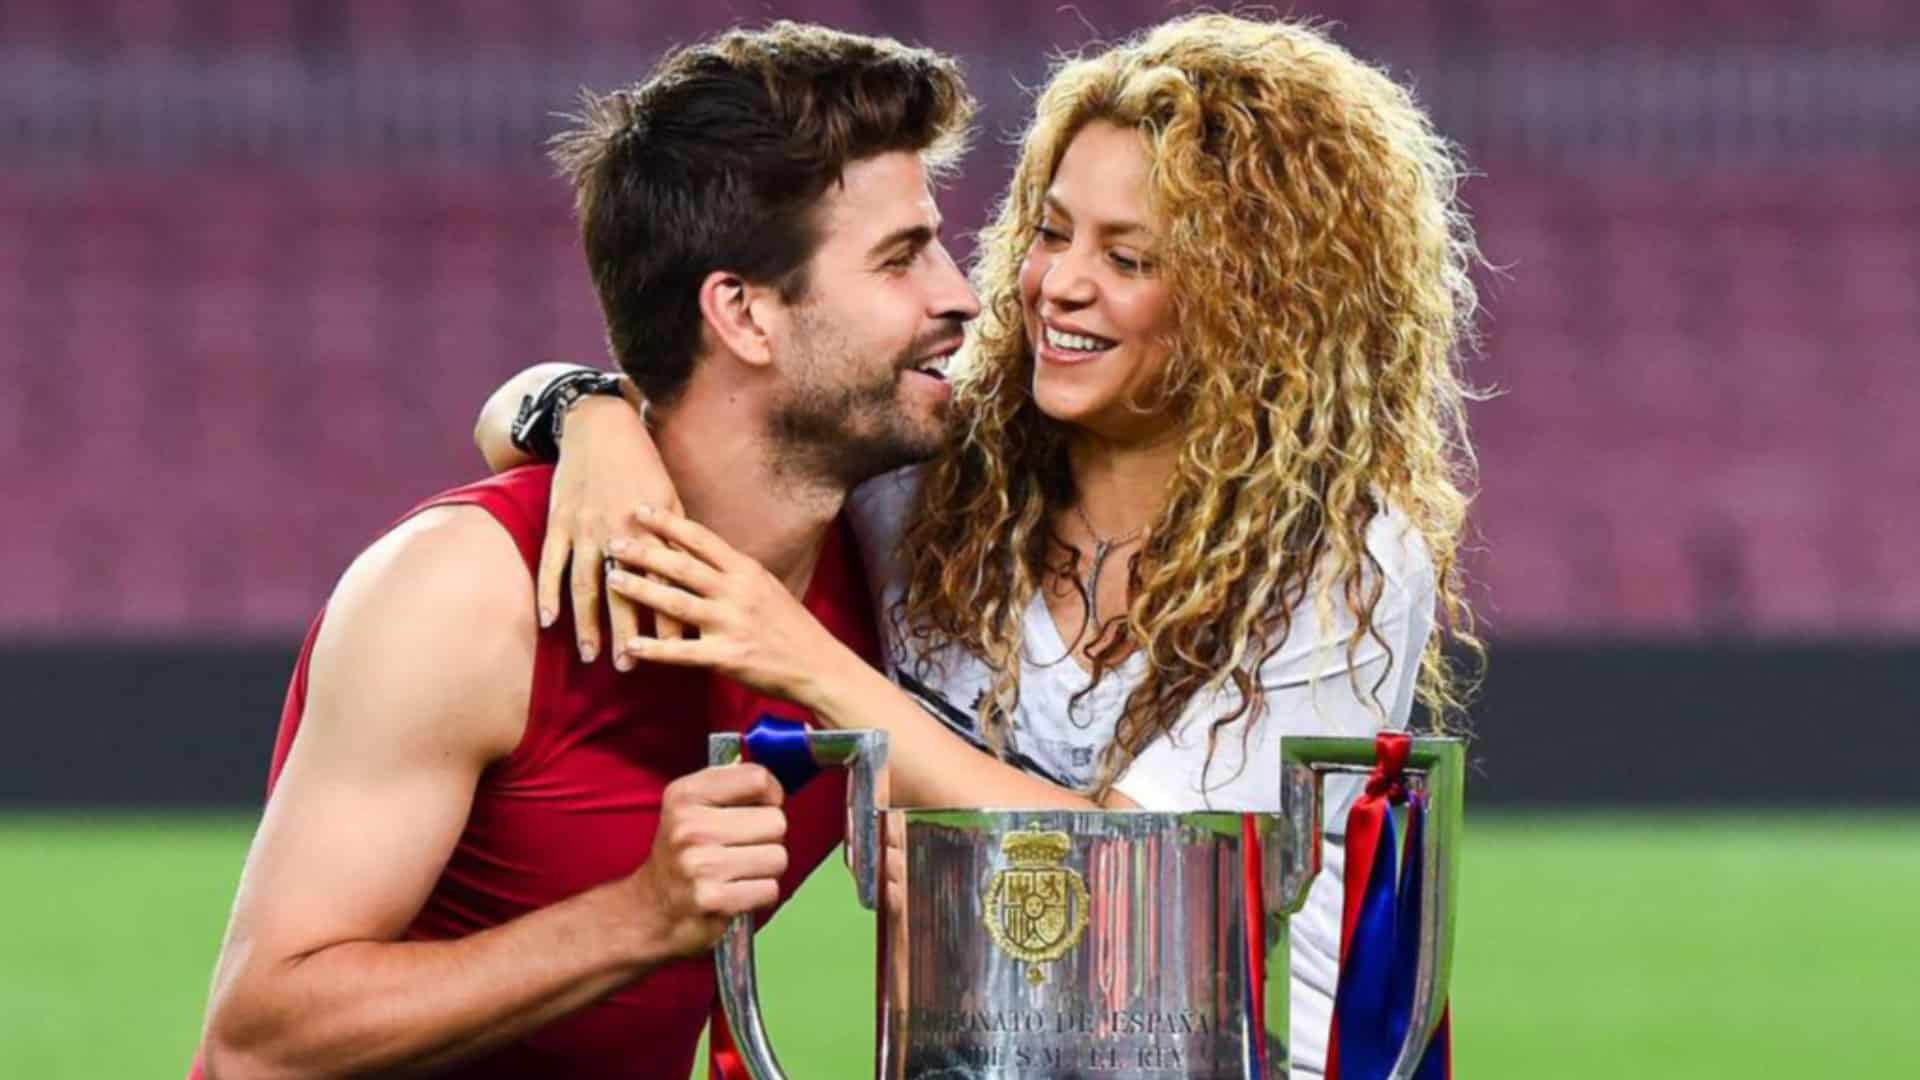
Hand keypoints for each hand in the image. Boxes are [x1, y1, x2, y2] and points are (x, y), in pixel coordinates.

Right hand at [536, 394, 685, 666]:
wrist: (600, 427)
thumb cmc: (642, 465)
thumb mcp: (669, 497)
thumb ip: (678, 537)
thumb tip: (693, 575)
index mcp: (650, 529)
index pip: (664, 584)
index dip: (669, 616)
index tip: (678, 651)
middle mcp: (617, 533)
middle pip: (623, 592)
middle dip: (626, 632)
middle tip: (629, 668)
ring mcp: (583, 529)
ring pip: (585, 584)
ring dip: (587, 623)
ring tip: (590, 655)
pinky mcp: (558, 523)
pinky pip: (551, 564)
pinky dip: (547, 592)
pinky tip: (548, 621)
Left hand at [603, 508, 857, 707]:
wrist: (818, 665)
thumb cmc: (790, 627)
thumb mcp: (765, 587)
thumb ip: (733, 572)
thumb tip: (699, 553)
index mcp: (746, 571)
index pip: (701, 539)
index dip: (668, 522)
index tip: (640, 509)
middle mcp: (737, 592)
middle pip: (682, 565)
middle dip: (644, 551)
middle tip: (613, 541)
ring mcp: (731, 624)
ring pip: (676, 602)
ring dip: (640, 590)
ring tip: (611, 580)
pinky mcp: (727, 657)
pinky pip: (683, 652)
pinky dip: (654, 648)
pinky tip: (631, 644)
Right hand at [626, 763, 788, 958]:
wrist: (652, 906)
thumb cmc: (684, 852)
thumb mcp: (694, 805)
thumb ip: (735, 785)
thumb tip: (777, 789)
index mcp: (686, 795)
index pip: (757, 778)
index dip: (770, 795)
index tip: (759, 808)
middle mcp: (689, 826)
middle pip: (775, 821)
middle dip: (768, 838)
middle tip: (742, 848)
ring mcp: (699, 863)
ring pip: (777, 857)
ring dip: (766, 869)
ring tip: (738, 871)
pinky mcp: (711, 898)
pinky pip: (769, 889)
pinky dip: (760, 894)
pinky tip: (736, 892)